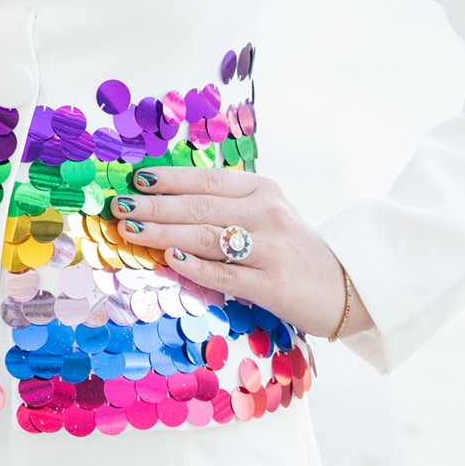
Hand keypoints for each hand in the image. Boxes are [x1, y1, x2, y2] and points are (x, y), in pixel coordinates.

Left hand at [111, 165, 373, 340]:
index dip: (169, 178)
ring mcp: (270, 247)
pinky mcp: (271, 283)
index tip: (136, 179)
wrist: (344, 286)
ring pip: (206, 236)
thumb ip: (226, 205)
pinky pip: (224, 273)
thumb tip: (166, 201)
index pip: (207, 179)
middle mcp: (267, 212)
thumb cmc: (292, 249)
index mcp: (262, 190)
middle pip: (200, 206)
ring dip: (163, 233)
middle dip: (154, 206)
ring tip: (132, 230)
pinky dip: (195, 266)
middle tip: (120, 206)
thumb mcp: (266, 213)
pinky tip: (171, 260)